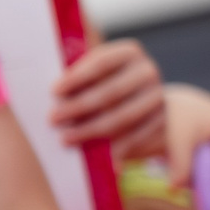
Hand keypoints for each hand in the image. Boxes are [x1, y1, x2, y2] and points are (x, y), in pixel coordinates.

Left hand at [51, 38, 164, 157]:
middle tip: (53, 119)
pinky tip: (98, 157)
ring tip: (66, 138)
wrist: (143, 102)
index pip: (101, 63)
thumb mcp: (94, 75)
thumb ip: (76, 78)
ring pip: (121, 117)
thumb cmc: (104, 84)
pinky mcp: (162, 121)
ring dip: (90, 130)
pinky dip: (116, 149)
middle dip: (78, 107)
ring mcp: (158, 96)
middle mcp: (147, 71)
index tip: (54, 92)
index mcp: (129, 52)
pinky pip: (136, 137)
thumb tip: (47, 94)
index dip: (77, 77)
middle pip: (110, 92)